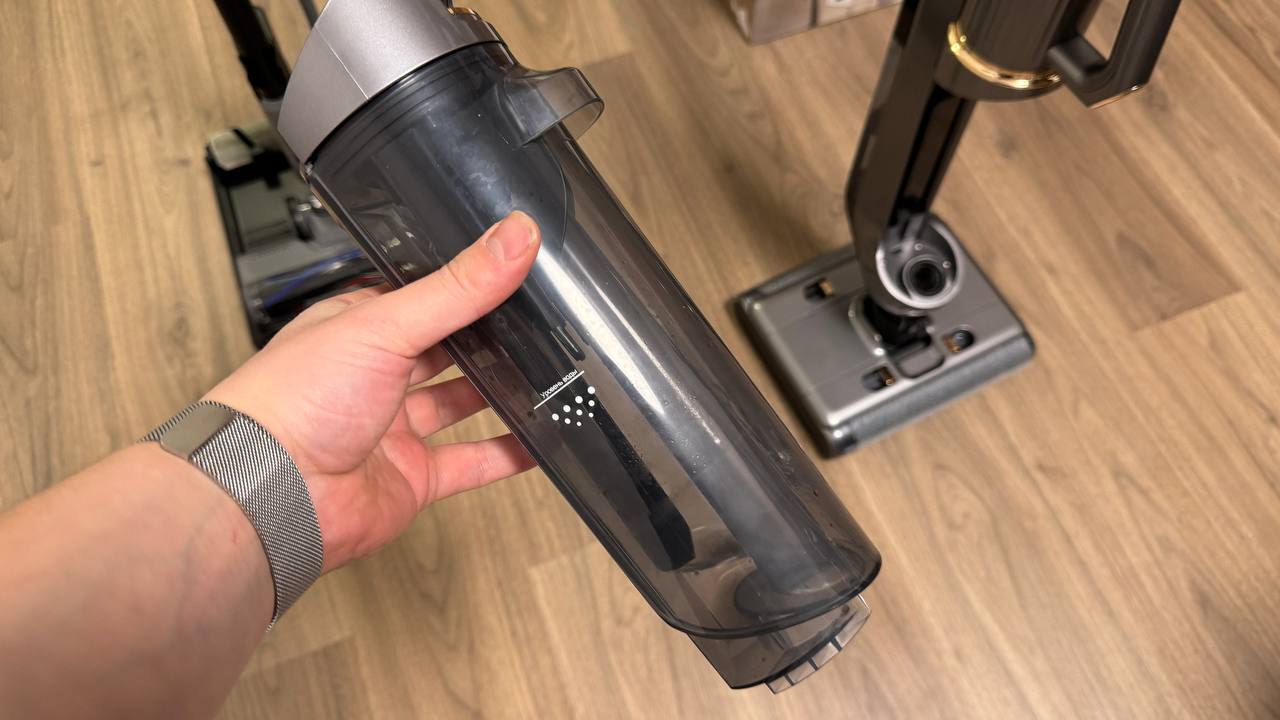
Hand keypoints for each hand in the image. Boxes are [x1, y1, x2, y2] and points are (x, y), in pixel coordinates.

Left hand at [205, 212, 541, 570]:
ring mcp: (393, 429)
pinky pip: (468, 463)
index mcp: (356, 327)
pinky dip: (504, 455)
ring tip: (544, 374)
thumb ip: (457, 287)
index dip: (466, 283)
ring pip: (458, 405)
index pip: (422, 295)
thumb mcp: (384, 325)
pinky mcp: (411, 478)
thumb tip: (512, 238)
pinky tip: (536, 441)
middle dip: (487, 339)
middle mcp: (373, 376)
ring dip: (498, 393)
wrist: (268, 494)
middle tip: (537, 322)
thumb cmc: (292, 402)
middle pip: (444, 350)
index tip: (516, 269)